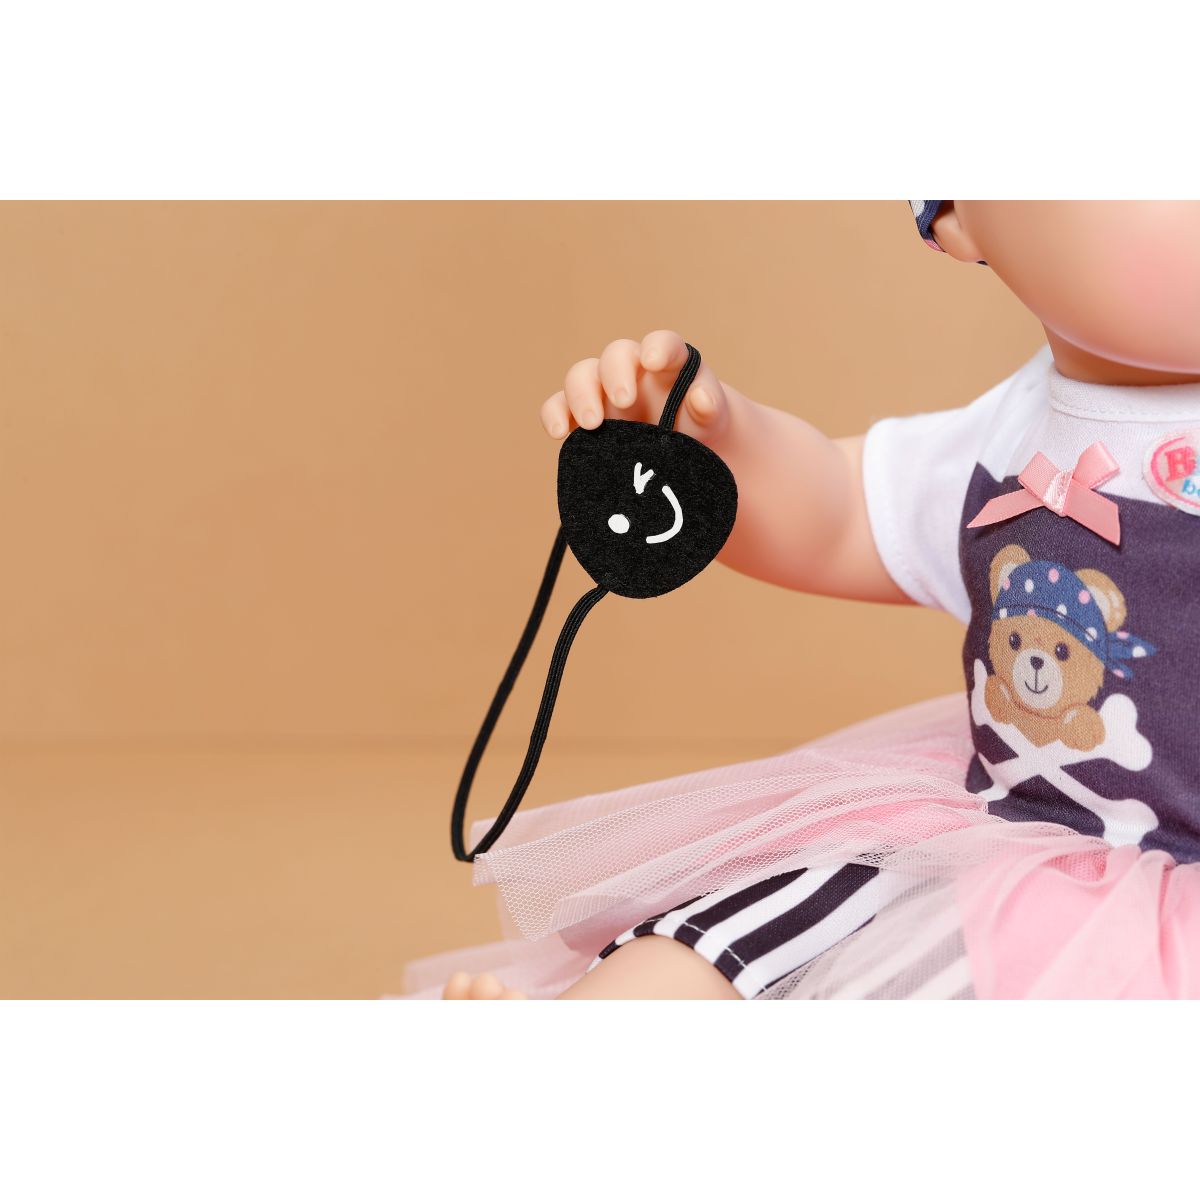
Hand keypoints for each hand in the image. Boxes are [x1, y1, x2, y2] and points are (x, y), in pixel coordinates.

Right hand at [541, 330, 731, 440]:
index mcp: (667, 363)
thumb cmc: (698, 428)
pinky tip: (560, 433)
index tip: (653, 361)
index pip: (663, 344)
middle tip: (624, 402)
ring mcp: (602, 392)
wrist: (682, 452)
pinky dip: (554, 415)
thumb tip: (701, 397)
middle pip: (615, 355)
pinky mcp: (581, 417)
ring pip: (581, 376)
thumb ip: (710, 406)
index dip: (658, 347)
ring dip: (581, 396)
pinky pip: (557, 406)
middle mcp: (631, 371)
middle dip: (615, 375)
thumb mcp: (712, 420)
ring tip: (592, 424)